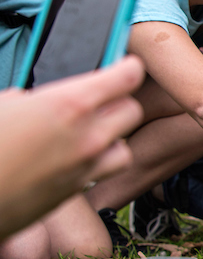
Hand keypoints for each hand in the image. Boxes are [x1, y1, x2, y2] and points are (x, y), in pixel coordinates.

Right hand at [0, 56, 145, 237]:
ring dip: (113, 138)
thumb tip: (32, 102)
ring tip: (88, 133)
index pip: (127, 77)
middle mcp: (87, 137)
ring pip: (124, 147)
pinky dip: (96, 163)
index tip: (125, 66)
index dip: (128, 68)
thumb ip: (28, 99)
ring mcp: (85, 168)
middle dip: (119, 102)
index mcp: (69, 106)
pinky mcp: (76, 192)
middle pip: (132, 111)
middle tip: (99, 100)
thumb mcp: (1, 107)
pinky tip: (74, 158)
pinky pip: (102, 173)